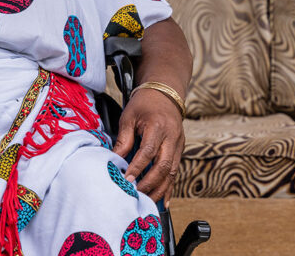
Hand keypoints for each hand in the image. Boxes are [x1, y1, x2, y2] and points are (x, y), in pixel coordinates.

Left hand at [111, 88, 184, 204]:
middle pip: (164, 165)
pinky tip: (163, 201)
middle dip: (150, 183)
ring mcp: (178, 145)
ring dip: (160, 189)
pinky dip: (169, 188)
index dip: (137, 167)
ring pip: (172, 172)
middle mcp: (172, 137)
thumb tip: (115, 160)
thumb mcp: (128, 117)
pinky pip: (175, 172)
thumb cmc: (144, 104)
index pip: (148, 151)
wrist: (164, 94)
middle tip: (136, 194)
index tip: (127, 179)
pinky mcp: (180, 150)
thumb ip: (123, 139)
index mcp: (158, 126)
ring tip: (147, 201)